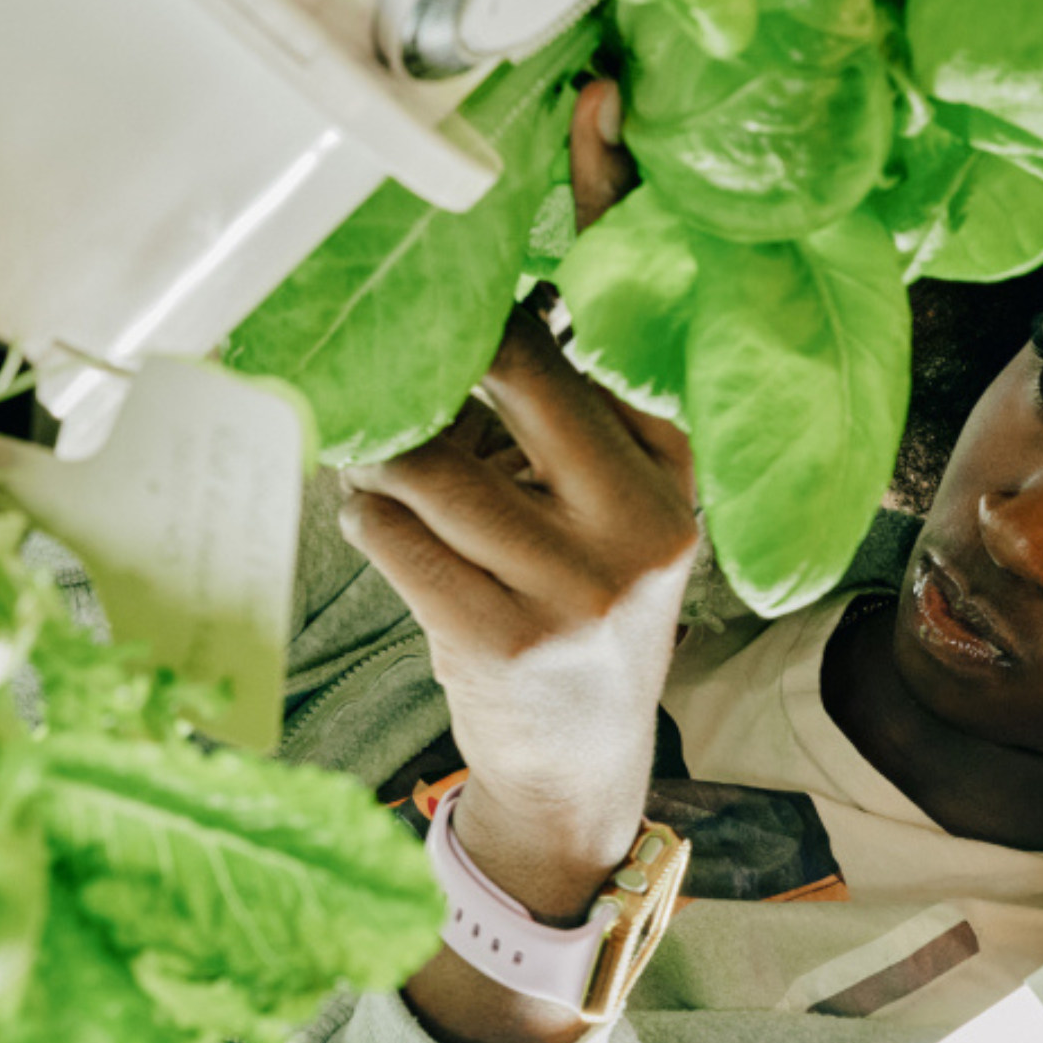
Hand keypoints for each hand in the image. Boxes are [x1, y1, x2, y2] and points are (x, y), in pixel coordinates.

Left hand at [334, 295, 697, 925]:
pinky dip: (369, 516)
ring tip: (379, 462)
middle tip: (395, 367)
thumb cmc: (582, 613)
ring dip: (382, 455)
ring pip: (429, 464)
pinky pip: (394, 537)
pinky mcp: (498, 642)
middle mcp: (638, 528)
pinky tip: (378, 520)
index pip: (592, 348)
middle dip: (438, 360)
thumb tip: (462, 309)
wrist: (580, 765)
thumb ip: (568, 423)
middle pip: (513, 375)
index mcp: (673, 476)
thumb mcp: (618, 515)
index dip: (513, 301)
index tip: (460, 277)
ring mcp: (571, 591)